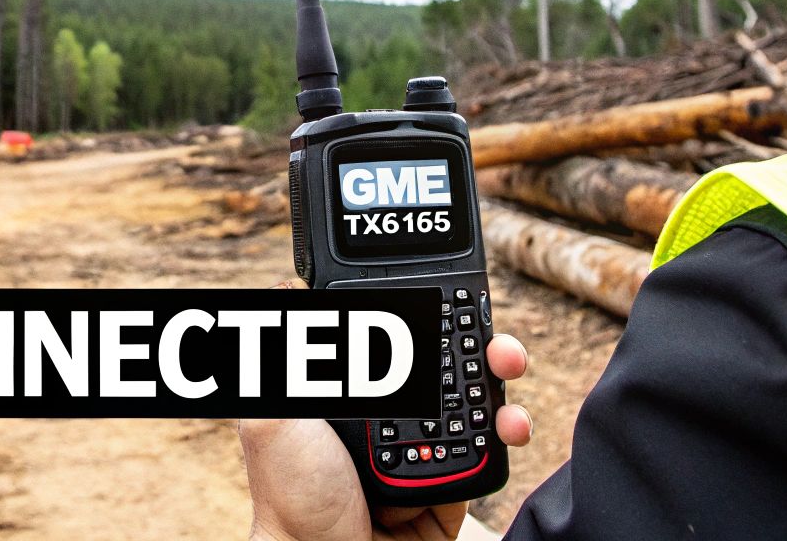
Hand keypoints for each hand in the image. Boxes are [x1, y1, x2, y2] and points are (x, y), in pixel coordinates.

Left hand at [241, 282, 533, 540]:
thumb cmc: (291, 497)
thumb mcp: (275, 416)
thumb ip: (284, 356)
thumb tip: (286, 290)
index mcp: (348, 400)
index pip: (398, 348)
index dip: (431, 323)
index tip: (458, 304)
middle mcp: (386, 425)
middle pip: (444, 374)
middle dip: (480, 352)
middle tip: (501, 348)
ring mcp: (419, 458)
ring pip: (472, 412)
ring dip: (501, 392)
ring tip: (511, 380)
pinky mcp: (446, 494)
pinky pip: (484, 462)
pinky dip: (503, 442)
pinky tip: (509, 428)